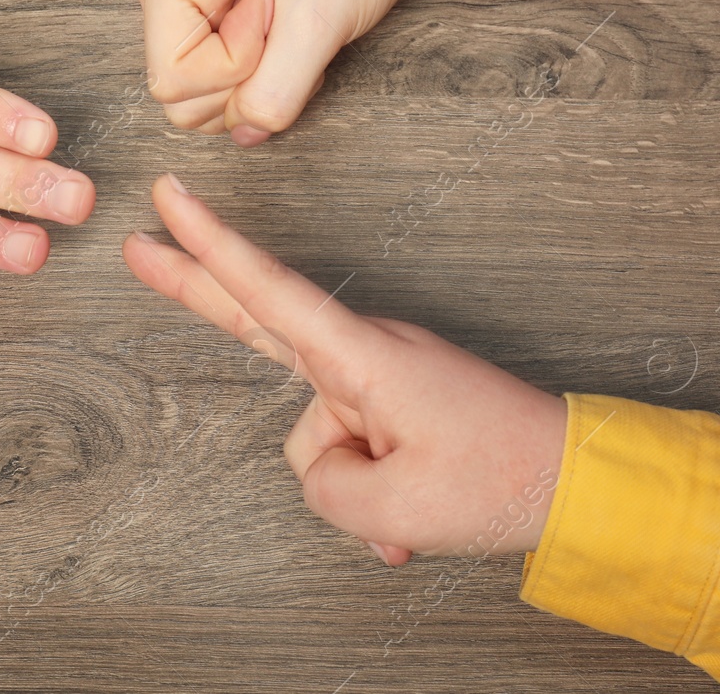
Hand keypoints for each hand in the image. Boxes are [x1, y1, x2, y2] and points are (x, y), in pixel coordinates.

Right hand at [121, 174, 565, 563]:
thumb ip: (324, 485)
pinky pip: (350, 447)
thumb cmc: (501, 480)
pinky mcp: (394, 400)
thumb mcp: (394, 509)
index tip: (169, 198)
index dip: (210, 247)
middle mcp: (364, 352)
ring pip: (318, 436)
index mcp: (363, 357)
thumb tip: (319, 462)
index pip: (269, 292)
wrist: (580, 482)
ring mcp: (379, 375)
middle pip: (260, 318)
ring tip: (402, 515)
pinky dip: (368, 490)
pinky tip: (401, 522)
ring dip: (350, 488)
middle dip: (196, 287)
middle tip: (139, 247)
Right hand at [136, 0, 496, 145]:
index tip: (277, 17)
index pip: (171, 80)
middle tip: (287, 24)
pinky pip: (219, 78)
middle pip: (178, 94)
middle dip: (245, 79)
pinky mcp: (207, 13)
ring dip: (257, 79)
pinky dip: (260, 72)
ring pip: (199, 94)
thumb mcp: (318, 22)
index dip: (234, 70)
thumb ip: (275, 92)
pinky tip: (285, 34)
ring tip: (290, 28)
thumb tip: (246, 134)